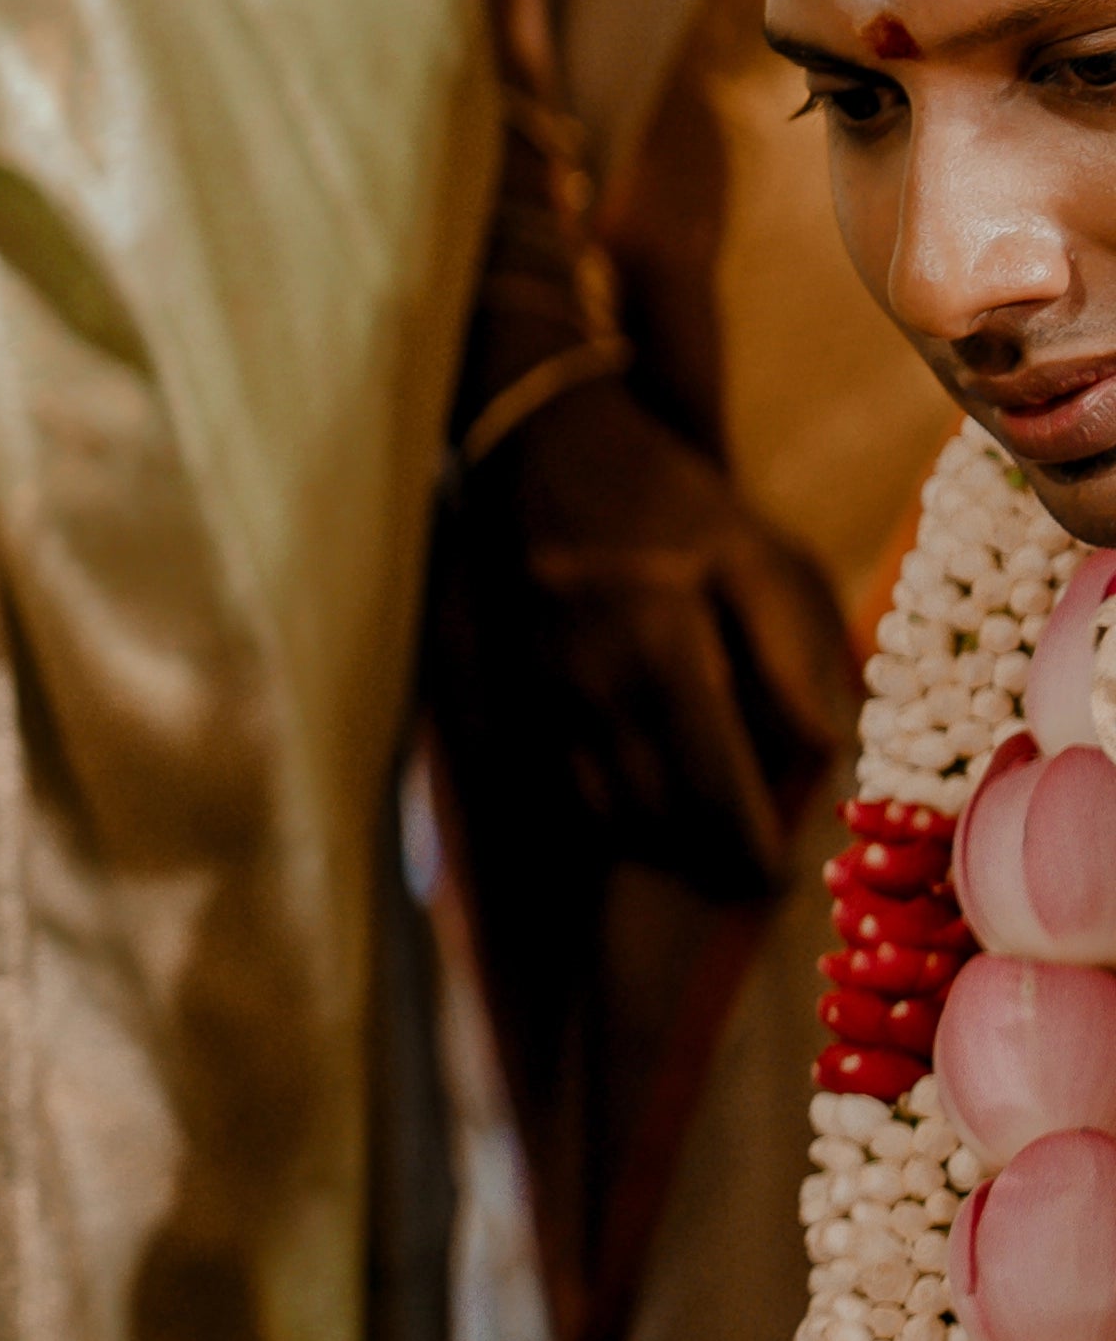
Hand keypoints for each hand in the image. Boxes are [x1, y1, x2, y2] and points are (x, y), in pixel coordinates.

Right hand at [484, 376, 860, 894]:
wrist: (552, 462)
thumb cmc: (679, 510)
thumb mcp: (763, 562)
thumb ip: (792, 662)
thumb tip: (817, 759)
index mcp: (666, 641)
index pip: (713, 778)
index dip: (748, 844)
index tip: (780, 879)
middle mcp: (596, 679)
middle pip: (657, 812)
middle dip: (708, 862)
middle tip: (753, 879)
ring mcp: (549, 693)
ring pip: (607, 810)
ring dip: (663, 848)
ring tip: (711, 853)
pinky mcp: (523, 698)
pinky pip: (570, 786)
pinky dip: (617, 817)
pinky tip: (656, 812)